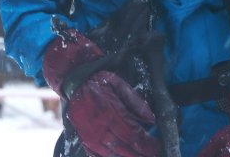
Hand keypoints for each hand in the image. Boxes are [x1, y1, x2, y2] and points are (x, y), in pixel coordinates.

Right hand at [42, 28, 159, 156]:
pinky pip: (95, 154)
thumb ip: (135, 102)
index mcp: (110, 112)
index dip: (146, 144)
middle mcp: (99, 126)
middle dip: (140, 153)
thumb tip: (151, 119)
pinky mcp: (83, 138)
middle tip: (153, 154)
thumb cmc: (97, 80)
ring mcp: (90, 135)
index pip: (133, 134)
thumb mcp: (118, 83)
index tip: (157, 147)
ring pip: (112, 154)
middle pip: (124, 148)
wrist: (72, 81)